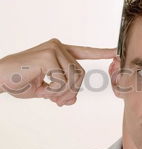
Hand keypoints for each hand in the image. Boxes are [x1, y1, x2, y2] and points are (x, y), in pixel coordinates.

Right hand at [0, 38, 116, 105]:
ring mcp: (54, 49)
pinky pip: (63, 80)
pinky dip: (55, 90)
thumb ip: (61, 92)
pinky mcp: (49, 55)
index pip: (84, 52)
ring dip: (63, 93)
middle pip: (81, 74)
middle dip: (72, 92)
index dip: (100, 52)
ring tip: (49, 96)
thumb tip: (73, 99)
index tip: (116, 51)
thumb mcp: (44, 90)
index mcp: (58, 52)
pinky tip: (42, 88)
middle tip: (58, 101)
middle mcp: (58, 46)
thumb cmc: (19, 82)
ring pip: (74, 78)